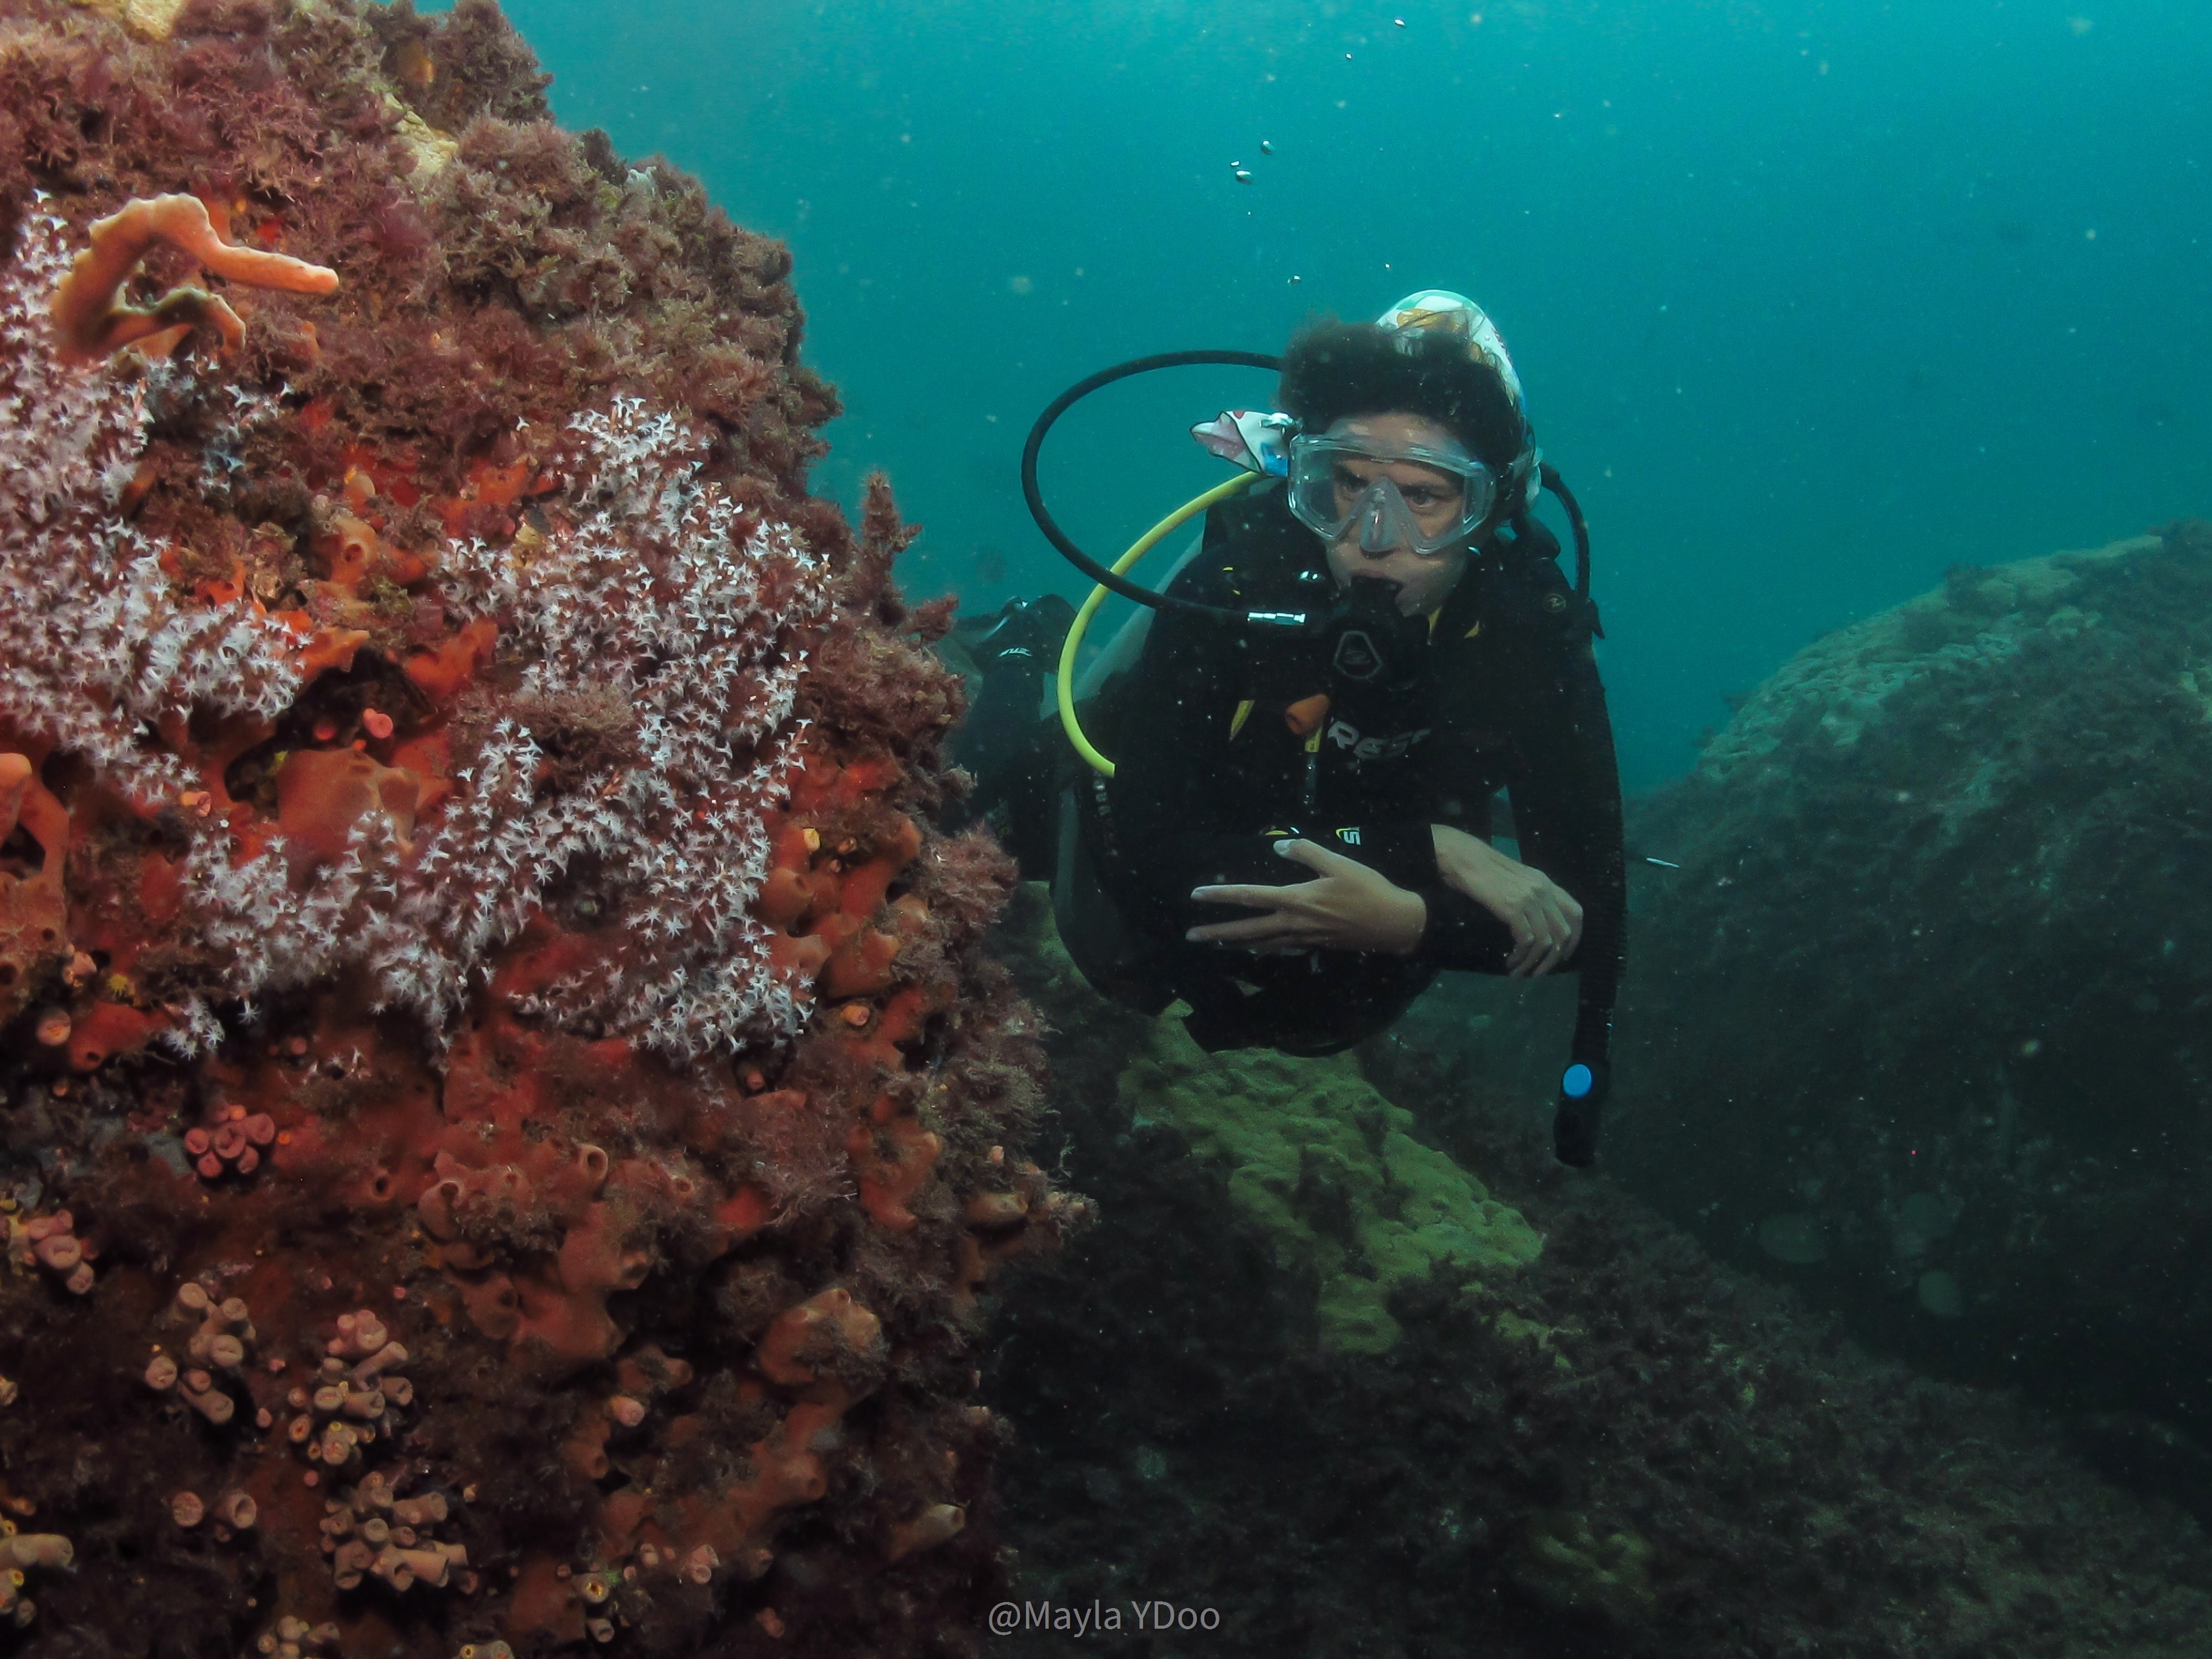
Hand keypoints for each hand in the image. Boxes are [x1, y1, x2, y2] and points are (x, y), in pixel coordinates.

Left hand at [1187, 839, 1426, 955]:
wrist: (1394, 924)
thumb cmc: (1369, 890)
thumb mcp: (1340, 863)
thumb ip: (1307, 852)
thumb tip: (1278, 845)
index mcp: (1296, 900)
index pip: (1249, 897)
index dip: (1220, 896)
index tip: (1196, 896)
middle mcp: (1294, 923)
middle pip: (1247, 930)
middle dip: (1217, 933)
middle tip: (1191, 936)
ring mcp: (1303, 939)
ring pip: (1260, 944)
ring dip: (1235, 943)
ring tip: (1214, 943)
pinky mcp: (1314, 946)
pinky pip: (1279, 950)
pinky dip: (1262, 950)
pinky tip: (1253, 951)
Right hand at [1431, 824, 1582, 976]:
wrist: (1467, 861)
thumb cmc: (1487, 871)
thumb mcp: (1519, 881)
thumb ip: (1533, 897)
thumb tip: (1540, 924)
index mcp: (1547, 884)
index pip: (1576, 913)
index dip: (1575, 938)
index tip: (1564, 955)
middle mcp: (1543, 891)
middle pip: (1563, 932)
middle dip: (1553, 959)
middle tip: (1539, 972)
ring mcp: (1530, 900)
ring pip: (1544, 942)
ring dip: (1533, 962)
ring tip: (1520, 972)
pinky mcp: (1514, 909)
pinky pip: (1526, 941)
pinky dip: (1520, 956)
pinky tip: (1510, 960)